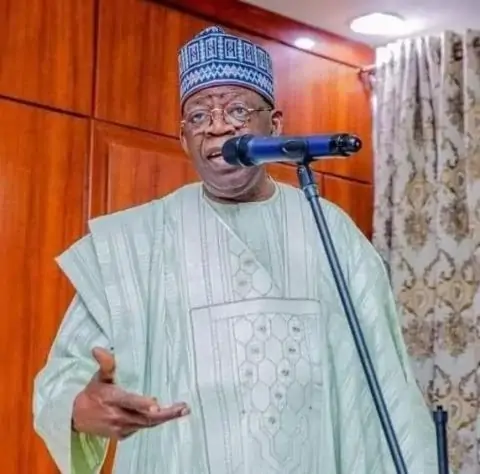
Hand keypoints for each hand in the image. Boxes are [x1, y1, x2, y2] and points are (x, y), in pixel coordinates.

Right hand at [72, 347, 188, 439]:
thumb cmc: (93, 393)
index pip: (129, 401)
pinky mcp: (122, 435)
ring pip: (146, 424)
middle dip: (165, 414)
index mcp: (112, 399)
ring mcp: (120, 428)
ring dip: (165, 418)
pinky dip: (154, 422)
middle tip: (184, 408)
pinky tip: (166, 414)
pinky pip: (142, 428)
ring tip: (182, 410)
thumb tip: (98, 348)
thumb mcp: (98, 377)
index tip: (156, 405)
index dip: (142, 404)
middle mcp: (117, 415)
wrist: (77, 419)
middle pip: (144, 417)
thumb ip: (105, 364)